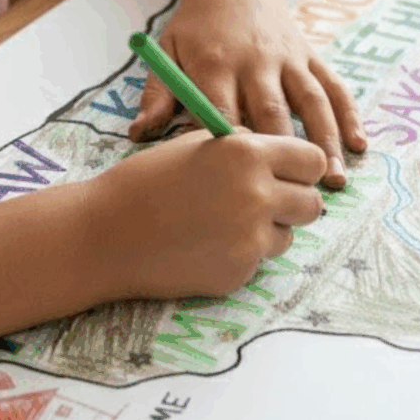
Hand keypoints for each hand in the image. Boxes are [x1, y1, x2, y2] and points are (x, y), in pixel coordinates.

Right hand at [84, 128, 325, 299]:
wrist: (106, 235)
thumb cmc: (147, 182)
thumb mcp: (197, 145)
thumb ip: (244, 146)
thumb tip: (282, 157)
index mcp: (248, 154)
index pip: (313, 160)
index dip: (302, 168)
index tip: (291, 175)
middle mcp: (257, 195)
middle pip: (312, 204)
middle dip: (293, 203)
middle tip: (263, 204)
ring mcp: (250, 239)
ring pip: (288, 237)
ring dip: (267, 232)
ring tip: (222, 224)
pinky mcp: (239, 273)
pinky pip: (258, 262)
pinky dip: (239, 255)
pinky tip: (204, 247)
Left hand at [128, 0, 366, 189]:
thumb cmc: (196, 28)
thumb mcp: (169, 52)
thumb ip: (158, 94)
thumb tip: (138, 134)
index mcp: (215, 64)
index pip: (223, 112)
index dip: (232, 150)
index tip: (238, 188)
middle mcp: (256, 62)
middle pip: (272, 113)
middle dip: (284, 155)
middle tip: (294, 197)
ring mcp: (288, 60)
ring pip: (311, 103)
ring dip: (325, 142)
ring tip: (333, 181)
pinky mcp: (311, 57)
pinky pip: (334, 87)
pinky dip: (350, 116)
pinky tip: (360, 147)